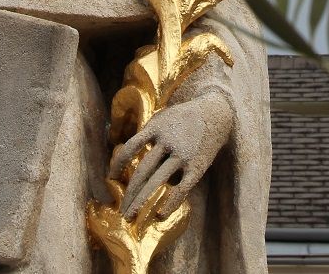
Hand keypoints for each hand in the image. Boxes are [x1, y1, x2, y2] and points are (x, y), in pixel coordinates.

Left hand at [110, 91, 233, 219]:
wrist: (217, 112)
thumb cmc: (184, 117)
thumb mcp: (163, 117)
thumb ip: (147, 133)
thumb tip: (127, 154)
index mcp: (156, 127)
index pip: (131, 147)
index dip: (118, 164)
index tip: (112, 178)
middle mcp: (168, 141)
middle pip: (142, 171)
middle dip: (130, 193)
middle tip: (121, 212)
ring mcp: (183, 154)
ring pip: (157, 181)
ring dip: (141, 201)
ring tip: (131, 216)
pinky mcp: (197, 166)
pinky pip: (181, 188)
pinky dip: (170, 202)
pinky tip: (159, 215)